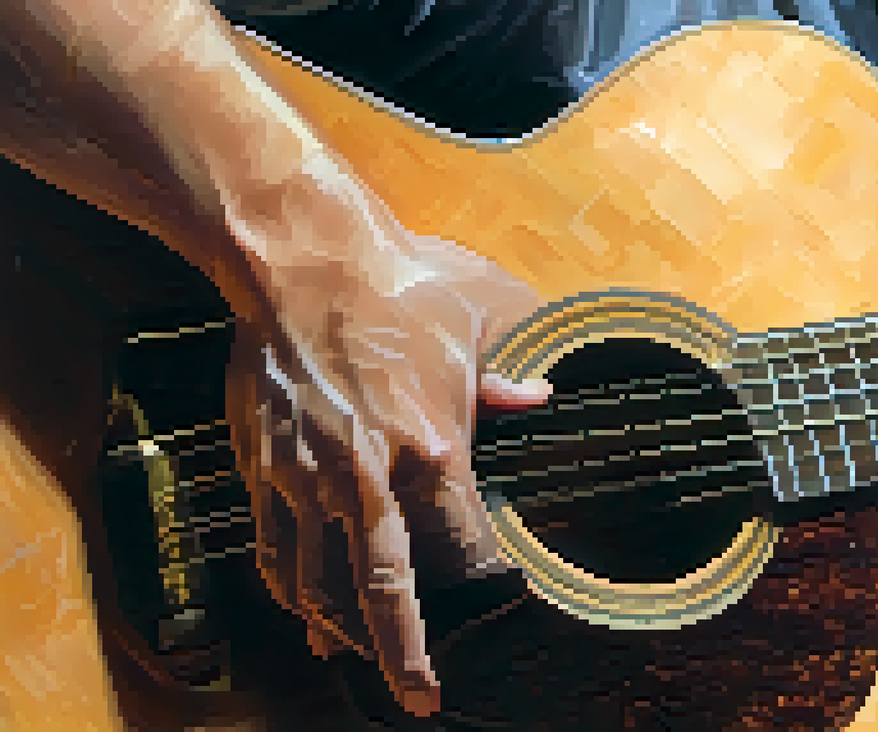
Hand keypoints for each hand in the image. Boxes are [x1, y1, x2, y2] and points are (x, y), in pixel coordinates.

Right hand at [224, 231, 550, 716]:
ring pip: (316, 581)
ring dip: (338, 628)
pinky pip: (272, 546)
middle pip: (381, 591)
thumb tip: (544, 398)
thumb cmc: (398, 286)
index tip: (498, 613)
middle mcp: (368, 478)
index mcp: (432, 448)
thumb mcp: (474, 324)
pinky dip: (288, 586)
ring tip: (355, 659)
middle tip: (416, 699)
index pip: (462, 547)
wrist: (300, 258)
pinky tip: (302, 606)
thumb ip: (507, 379)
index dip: (481, 588)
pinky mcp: (264, 465)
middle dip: (401, 654)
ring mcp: (308, 478)